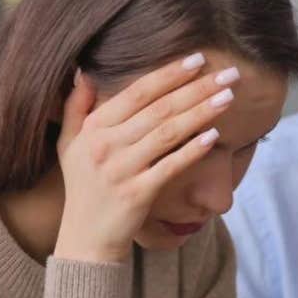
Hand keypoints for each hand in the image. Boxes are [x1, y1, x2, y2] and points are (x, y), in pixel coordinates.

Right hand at [53, 53, 234, 263]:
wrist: (86, 238)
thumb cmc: (83, 187)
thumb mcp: (69, 144)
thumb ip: (76, 107)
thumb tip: (84, 72)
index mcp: (93, 128)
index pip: (136, 92)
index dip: (168, 74)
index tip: (197, 59)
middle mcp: (105, 146)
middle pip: (158, 109)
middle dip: (196, 87)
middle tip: (227, 73)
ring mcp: (121, 170)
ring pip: (167, 133)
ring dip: (201, 112)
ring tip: (228, 97)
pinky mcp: (137, 194)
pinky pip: (170, 167)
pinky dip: (191, 151)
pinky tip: (214, 136)